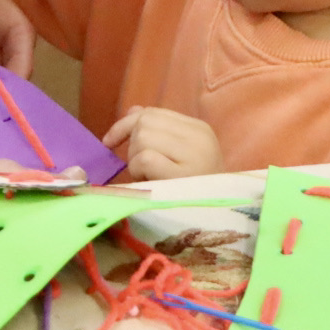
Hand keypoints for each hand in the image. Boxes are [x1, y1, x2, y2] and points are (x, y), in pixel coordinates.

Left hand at [102, 106, 223, 180]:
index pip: (153, 112)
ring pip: (143, 137)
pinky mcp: (184, 176)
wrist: (219, 218)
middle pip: (145, 122)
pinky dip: (138, 170)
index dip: (126, 124)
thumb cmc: (193, 190)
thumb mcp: (179, 156)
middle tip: (141, 169)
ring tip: (149, 177)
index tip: (110, 142)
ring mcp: (194, 155)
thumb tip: (132, 111)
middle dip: (132, 145)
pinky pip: (145, 158)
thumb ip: (158, 132)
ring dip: (135, 159)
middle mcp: (199, 137)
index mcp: (198, 129)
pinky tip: (149, 182)